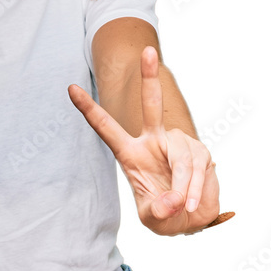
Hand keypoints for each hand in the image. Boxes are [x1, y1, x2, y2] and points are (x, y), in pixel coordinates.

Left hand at [67, 46, 234, 236]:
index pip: (106, 128)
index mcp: (130, 153)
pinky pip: (198, 168)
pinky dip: (196, 190)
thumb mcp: (152, 219)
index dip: (89, 109)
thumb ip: (156, 211)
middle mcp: (154, 141)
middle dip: (150, 78)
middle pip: (151, 105)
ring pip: (181, 158)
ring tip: (183, 207)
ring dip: (183, 186)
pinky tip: (193, 204)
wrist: (191, 220)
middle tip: (147, 51)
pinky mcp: (200, 152)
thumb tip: (170, 201)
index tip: (70, 88)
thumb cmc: (164, 215)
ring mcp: (178, 144)